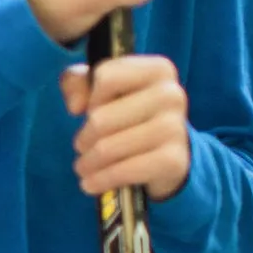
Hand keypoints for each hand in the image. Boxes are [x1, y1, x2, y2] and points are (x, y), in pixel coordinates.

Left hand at [62, 56, 190, 200]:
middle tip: (83, 146)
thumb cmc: (127, 115)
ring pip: (107, 148)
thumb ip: (76, 81)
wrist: (166, 154)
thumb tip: (76, 106)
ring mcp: (175, 128)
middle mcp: (172, 95)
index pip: (105, 77)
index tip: (92, 109)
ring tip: (85, 165)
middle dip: (83, 137)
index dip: (89, 98)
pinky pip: (122, 171)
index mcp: (158, 69)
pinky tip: (91, 183)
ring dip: (87, 162)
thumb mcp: (100, 90)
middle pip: (99, 119)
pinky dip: (100, 180)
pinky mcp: (172, 160)